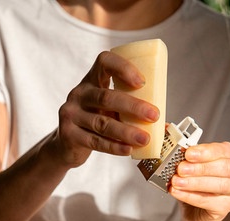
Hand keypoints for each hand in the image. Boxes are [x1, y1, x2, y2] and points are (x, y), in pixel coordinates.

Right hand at [51, 51, 159, 167]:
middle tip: (153, 115)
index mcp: (92, 80)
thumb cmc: (95, 121)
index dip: (123, 68)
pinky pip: (96, 141)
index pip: (104, 62)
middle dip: (133, 106)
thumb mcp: (108, 109)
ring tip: (145, 138)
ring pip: (103, 123)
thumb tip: (162, 123)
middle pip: (107, 97)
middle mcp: (79, 94)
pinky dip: (115, 146)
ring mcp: (71, 114)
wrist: (66, 145)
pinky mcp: (69, 134)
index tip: (142, 82)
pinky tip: (128, 149)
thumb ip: (128, 110)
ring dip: (127, 131)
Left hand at [170, 142, 229, 220]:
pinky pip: (208, 201)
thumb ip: (190, 159)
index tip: (189, 153)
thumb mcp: (194, 166)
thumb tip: (179, 154)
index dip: (206, 152)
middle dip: (201, 168)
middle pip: (225, 168)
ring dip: (195, 182)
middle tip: (182, 168)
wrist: (195, 210)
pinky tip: (177, 192)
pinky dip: (190, 196)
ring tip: (177, 181)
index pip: (223, 151)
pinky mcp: (226, 207)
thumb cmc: (197, 184)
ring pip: (219, 185)